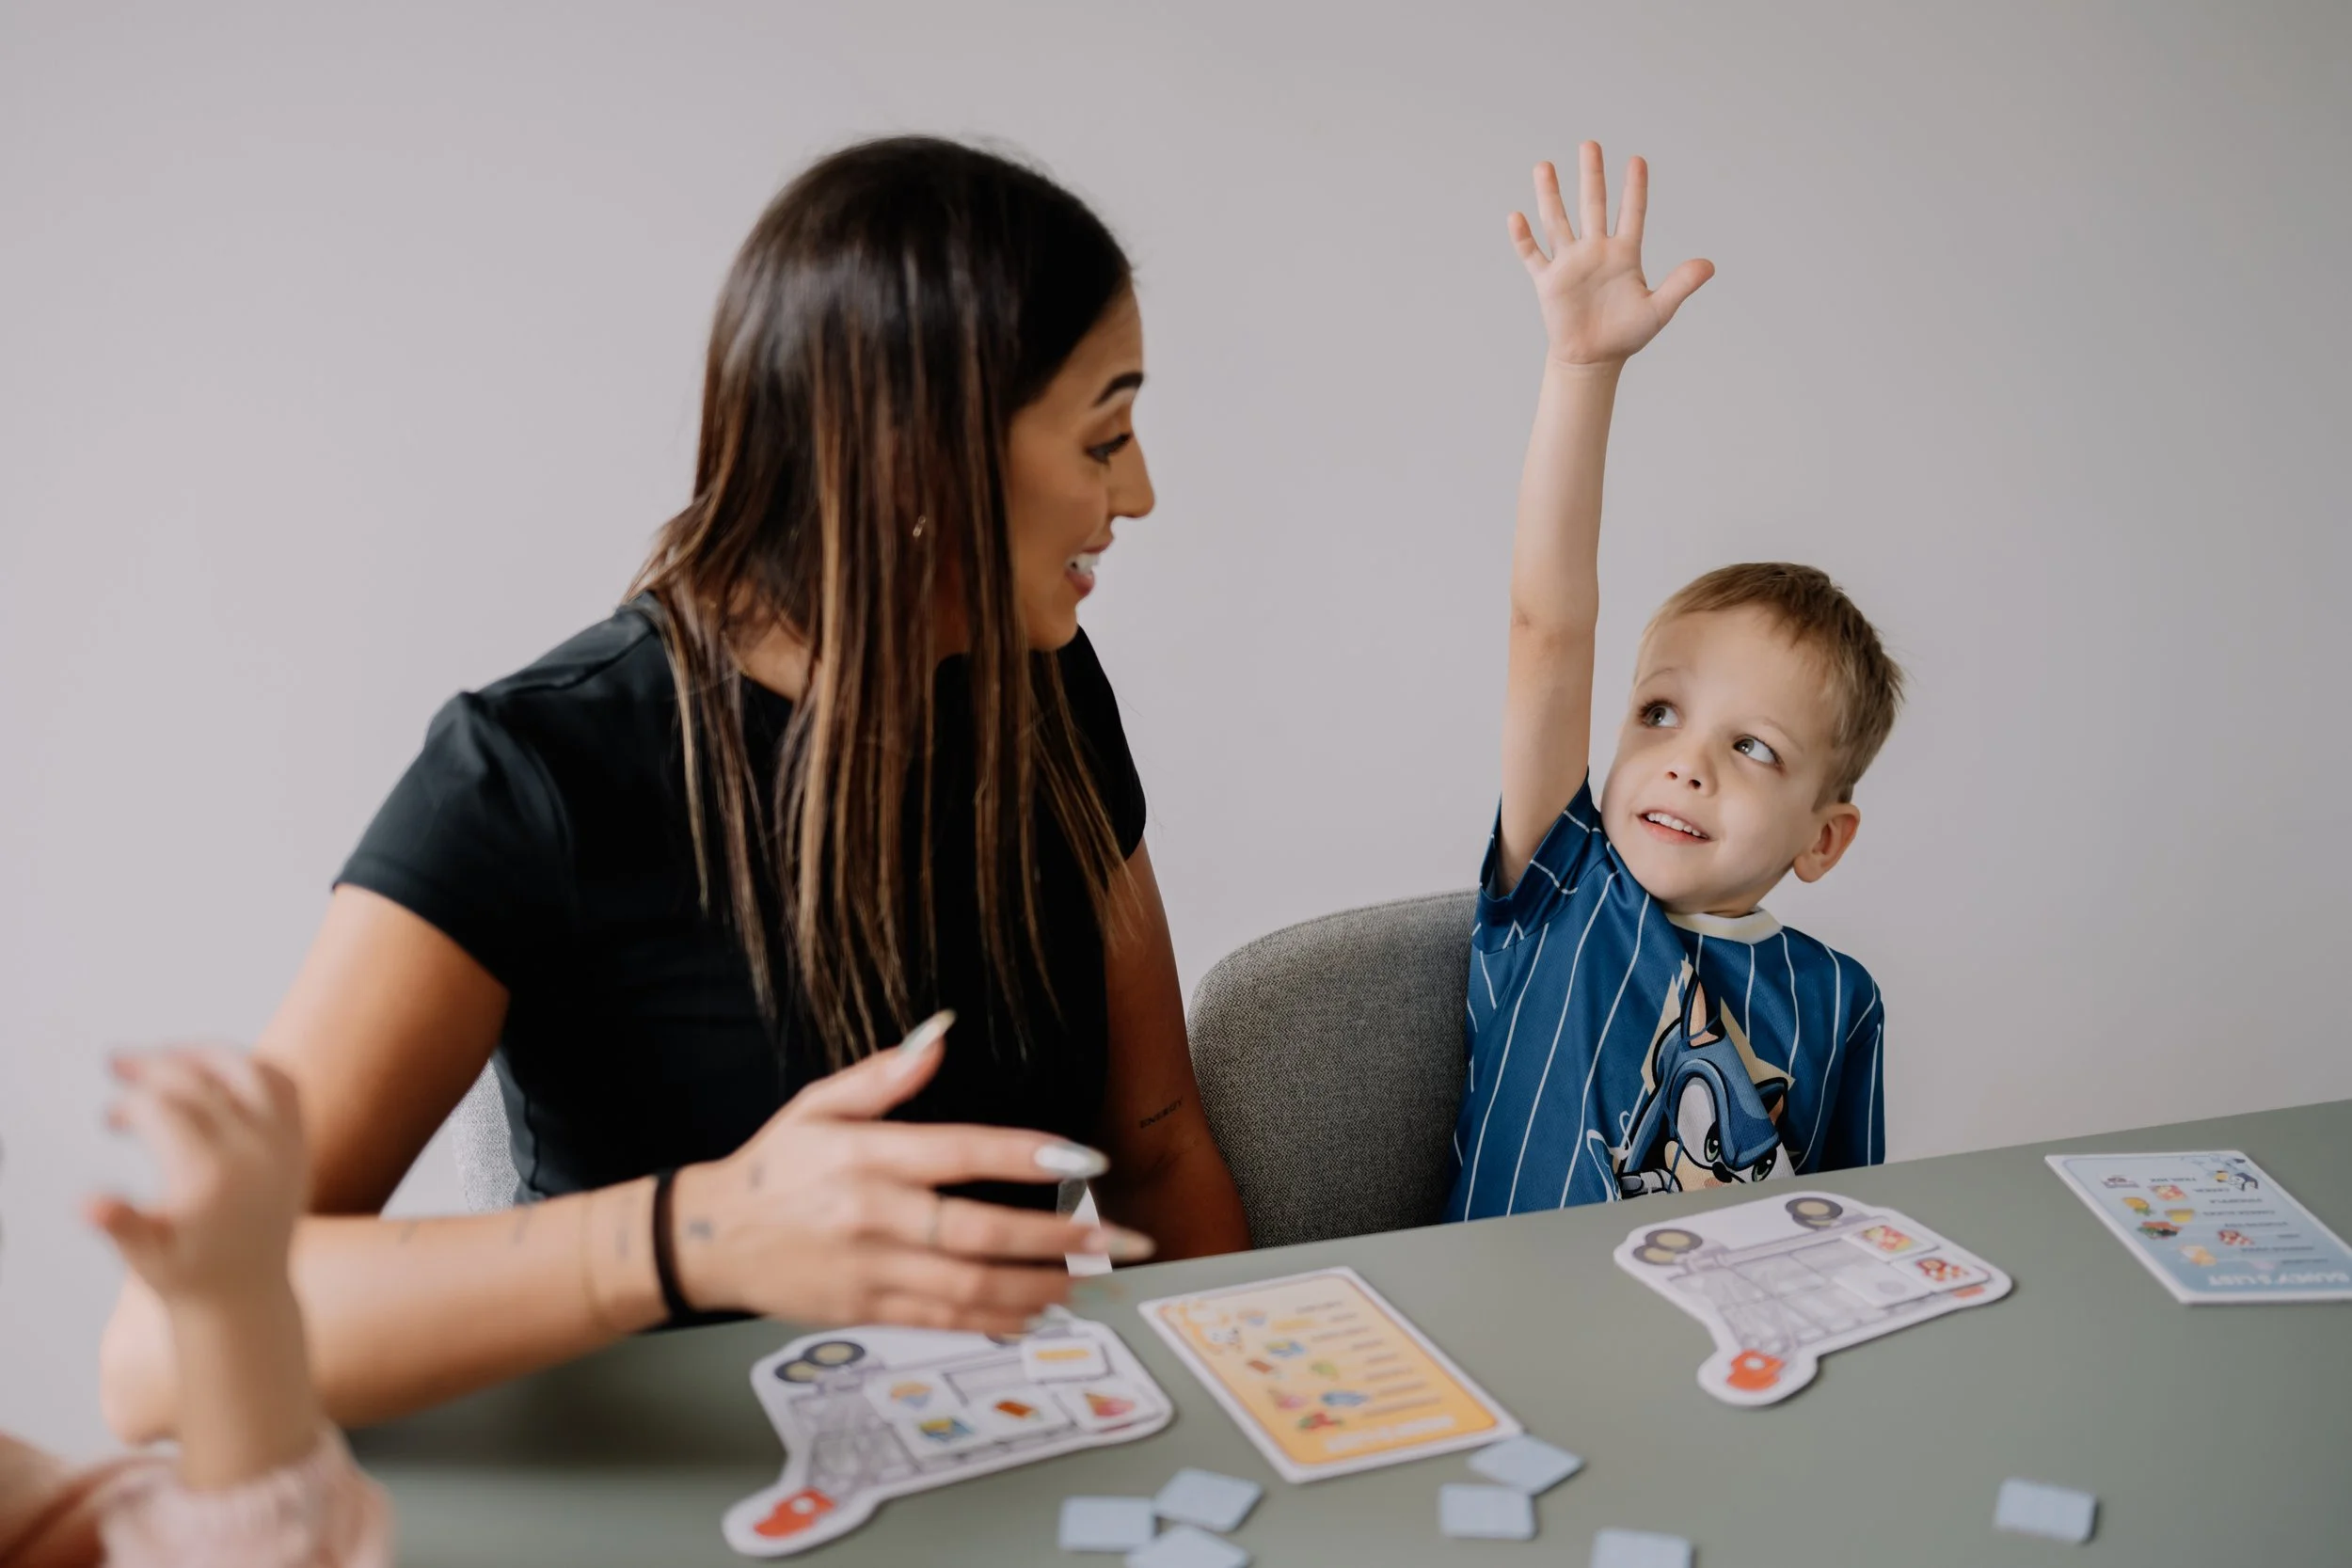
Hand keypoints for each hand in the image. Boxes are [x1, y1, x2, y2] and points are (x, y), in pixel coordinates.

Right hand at [86, 1047, 308, 1305]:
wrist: (246, 1295)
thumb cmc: (186, 1276)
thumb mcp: (145, 1257)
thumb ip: (120, 1224)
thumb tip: (85, 1205)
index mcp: (210, 1177)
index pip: (165, 1108)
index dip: (130, 1102)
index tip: (110, 1119)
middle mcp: (254, 1154)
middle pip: (202, 1081)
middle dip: (154, 1065)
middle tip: (116, 1062)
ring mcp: (283, 1146)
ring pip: (250, 1070)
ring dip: (204, 1053)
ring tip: (165, 1055)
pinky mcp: (300, 1145)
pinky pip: (284, 1084)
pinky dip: (249, 1066)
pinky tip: (213, 1071)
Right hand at [671, 1012, 1155, 1335]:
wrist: (709, 1241)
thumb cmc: (775, 1165)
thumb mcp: (817, 1104)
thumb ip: (883, 1075)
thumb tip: (942, 1032)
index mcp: (865, 1157)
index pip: (961, 1153)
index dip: (1028, 1156)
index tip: (1088, 1160)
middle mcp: (872, 1218)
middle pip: (980, 1234)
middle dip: (1059, 1239)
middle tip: (1119, 1239)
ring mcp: (871, 1273)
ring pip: (971, 1287)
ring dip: (1041, 1287)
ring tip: (1092, 1280)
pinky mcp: (866, 1312)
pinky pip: (943, 1320)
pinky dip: (996, 1319)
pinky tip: (1038, 1312)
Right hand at [1512, 142, 1713, 368]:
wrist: (1593, 359)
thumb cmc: (1626, 335)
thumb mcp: (1659, 310)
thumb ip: (1681, 284)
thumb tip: (1709, 266)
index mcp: (1624, 254)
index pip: (1631, 213)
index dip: (1634, 188)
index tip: (1637, 160)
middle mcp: (1595, 251)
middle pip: (1593, 206)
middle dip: (1591, 176)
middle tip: (1590, 144)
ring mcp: (1570, 264)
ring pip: (1558, 222)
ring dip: (1550, 195)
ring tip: (1544, 166)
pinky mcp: (1548, 282)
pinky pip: (1533, 256)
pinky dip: (1523, 238)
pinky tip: (1516, 217)